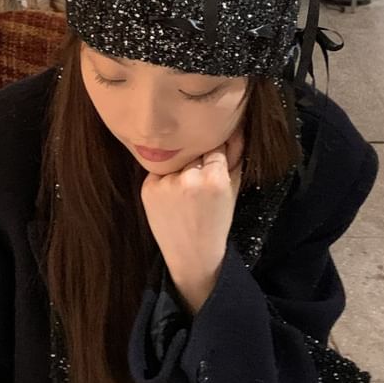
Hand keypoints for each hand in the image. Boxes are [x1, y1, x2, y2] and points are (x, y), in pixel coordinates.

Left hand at [141, 129, 244, 313]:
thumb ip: (235, 157)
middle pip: (193, 151)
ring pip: (175, 159)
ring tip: (185, 195)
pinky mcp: (148, 189)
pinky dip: (164, 179)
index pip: (215, 146)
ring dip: (180, 169)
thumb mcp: (232, 190)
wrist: (192, 256)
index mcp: (215, 178)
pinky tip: (172, 200)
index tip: (214, 170)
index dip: (215, 158)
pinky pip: (159, 171)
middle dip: (197, 161)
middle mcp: (189, 178)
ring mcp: (166, 184)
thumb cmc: (216, 223)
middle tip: (198, 188)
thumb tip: (234, 126)